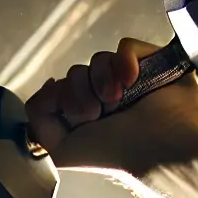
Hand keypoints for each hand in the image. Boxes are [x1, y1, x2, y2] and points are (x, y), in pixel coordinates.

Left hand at [25, 38, 197, 176]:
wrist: (157, 143)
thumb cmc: (112, 151)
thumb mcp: (60, 150)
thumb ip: (39, 121)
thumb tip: (49, 85)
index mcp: (86, 115)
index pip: (58, 89)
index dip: (59, 98)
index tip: (76, 118)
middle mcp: (105, 97)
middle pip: (74, 74)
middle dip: (79, 94)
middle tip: (97, 114)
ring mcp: (127, 79)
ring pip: (97, 60)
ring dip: (101, 81)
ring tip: (117, 100)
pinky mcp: (150, 61)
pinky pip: (124, 46)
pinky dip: (124, 61)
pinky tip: (132, 80)